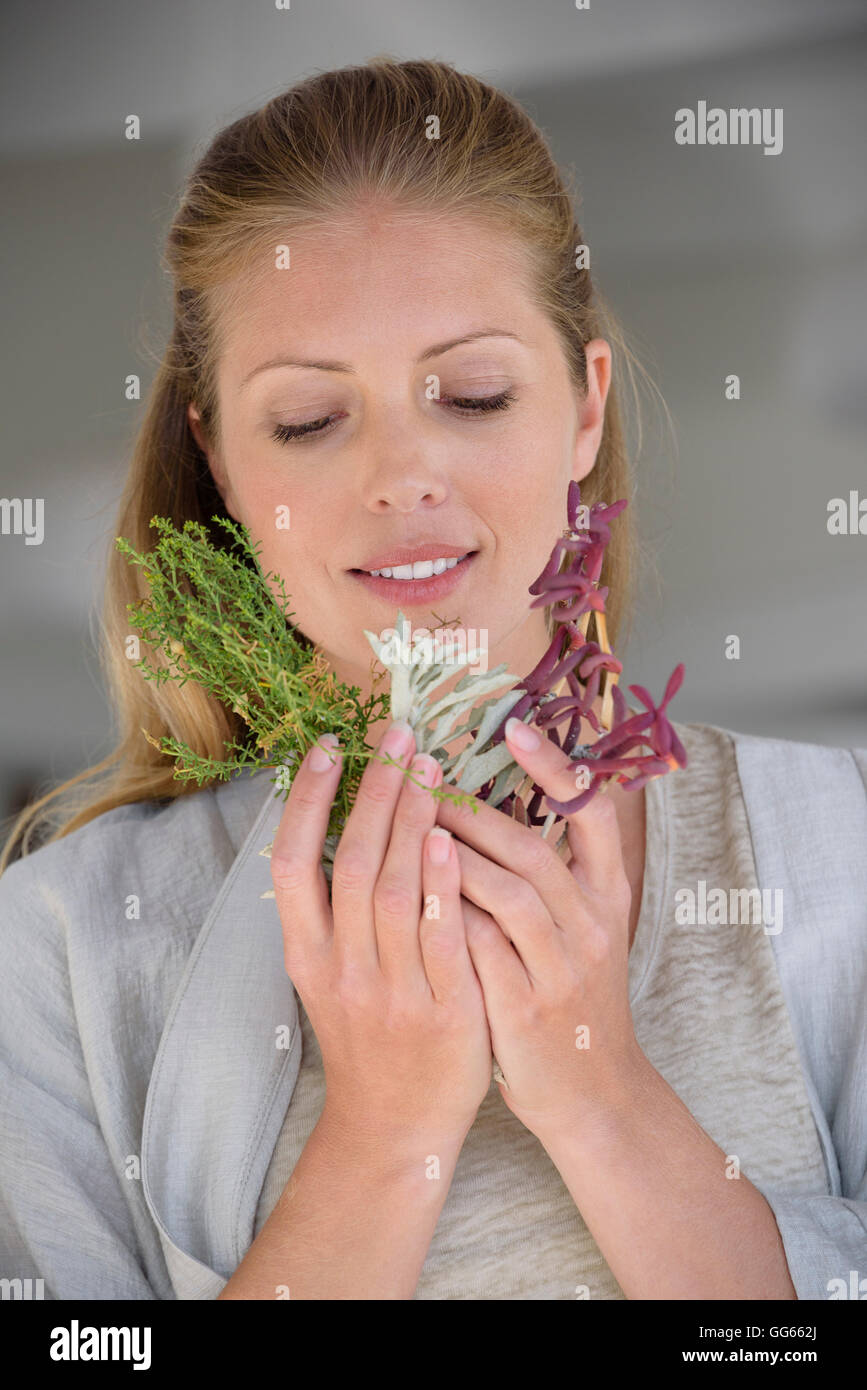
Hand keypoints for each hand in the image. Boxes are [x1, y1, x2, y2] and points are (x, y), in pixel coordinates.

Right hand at [269, 721, 493, 1152]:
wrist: (394, 1126)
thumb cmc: (366, 1036)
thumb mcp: (328, 975)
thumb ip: (332, 909)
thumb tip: (342, 819)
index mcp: (306, 954)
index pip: (293, 862)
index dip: (308, 799)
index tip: (329, 745)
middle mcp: (341, 968)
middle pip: (349, 863)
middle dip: (373, 792)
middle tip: (398, 733)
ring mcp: (390, 991)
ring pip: (391, 892)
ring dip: (408, 820)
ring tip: (428, 764)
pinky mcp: (443, 1011)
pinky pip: (440, 939)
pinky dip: (440, 886)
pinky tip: (449, 839)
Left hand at [434, 716, 644, 1145]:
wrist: (592, 1091)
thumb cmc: (570, 992)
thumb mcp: (581, 926)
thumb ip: (552, 868)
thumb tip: (498, 799)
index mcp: (608, 894)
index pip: (595, 814)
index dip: (558, 767)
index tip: (515, 726)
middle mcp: (592, 925)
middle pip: (532, 849)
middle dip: (470, 808)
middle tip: (419, 776)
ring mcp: (561, 969)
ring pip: (506, 895)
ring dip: (451, 855)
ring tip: (405, 825)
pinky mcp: (526, 1010)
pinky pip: (479, 950)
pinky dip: (444, 916)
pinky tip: (405, 892)